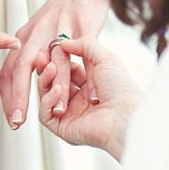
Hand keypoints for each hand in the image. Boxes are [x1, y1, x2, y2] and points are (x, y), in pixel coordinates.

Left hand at [0, 0, 107, 128]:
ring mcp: (60, 28)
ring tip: (57, 114)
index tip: (12, 120)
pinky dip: (88, 76)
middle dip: (18, 97)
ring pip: (55, 63)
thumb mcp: (38, 29)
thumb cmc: (62, 9)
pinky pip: (84, 54)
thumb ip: (31, 54)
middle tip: (19, 122)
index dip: (7, 96)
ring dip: (56, 90)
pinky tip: (91, 95)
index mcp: (25, 36)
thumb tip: (24, 85)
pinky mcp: (82, 24)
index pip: (8, 69)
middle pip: (21, 67)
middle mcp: (37, 32)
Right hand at [38, 37, 139, 161]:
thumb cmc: (121, 90)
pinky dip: (47, 100)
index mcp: (91, 83)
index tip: (50, 48)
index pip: (66, 68)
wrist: (125, 117)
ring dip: (46, 80)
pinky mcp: (63, 128)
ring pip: (46, 95)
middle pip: (54, 81)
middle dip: (46, 68)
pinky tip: (58, 90)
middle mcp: (80, 98)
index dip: (57, 58)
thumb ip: (85, 45)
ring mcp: (70, 113)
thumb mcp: (105, 58)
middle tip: (42, 57)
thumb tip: (64, 42)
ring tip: (52, 69)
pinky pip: (45, 114)